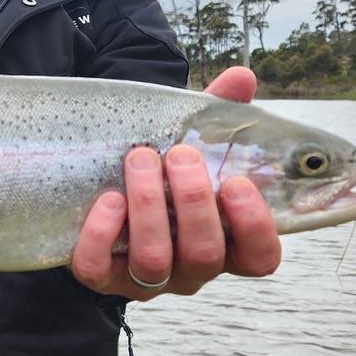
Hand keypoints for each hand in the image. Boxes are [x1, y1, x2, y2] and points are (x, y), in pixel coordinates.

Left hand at [70, 66, 281, 299]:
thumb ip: (219, 116)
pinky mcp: (100, 277)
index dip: (255, 227)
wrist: (96, 192)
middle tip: (178, 155)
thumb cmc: (160, 172)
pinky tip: (108, 200)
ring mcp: (144, 278)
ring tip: (139, 160)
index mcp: (224, 240)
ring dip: (150, 207)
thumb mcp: (190, 143)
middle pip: (205, 254)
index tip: (237, 184)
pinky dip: (102, 234)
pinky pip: (99, 270)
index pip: (259, 257)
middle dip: (193, 201)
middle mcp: (190, 269)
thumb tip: (241, 78)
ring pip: (155, 261)